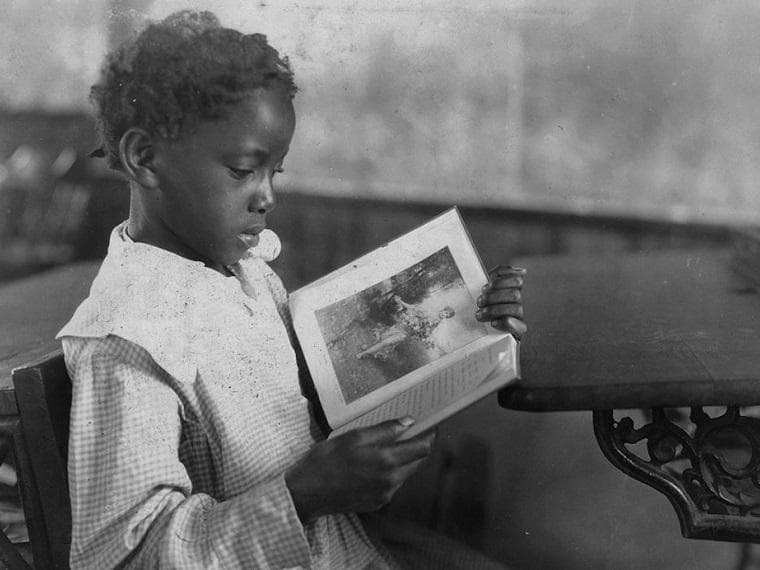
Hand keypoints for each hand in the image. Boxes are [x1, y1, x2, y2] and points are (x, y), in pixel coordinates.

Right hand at [285, 418, 434, 522]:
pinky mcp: (376, 503)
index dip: (429, 435)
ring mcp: (384, 494)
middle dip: (417, 447)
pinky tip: (374, 465)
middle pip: (417, 462)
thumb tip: (408, 422)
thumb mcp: (354, 437)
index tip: (431, 426)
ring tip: (387, 448)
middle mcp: (391, 481)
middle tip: (410, 433)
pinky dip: (390, 473)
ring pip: (405, 474)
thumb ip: (384, 430)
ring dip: (403, 461)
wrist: (305, 492)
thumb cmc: (326, 460)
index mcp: (387, 461)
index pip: (422, 448)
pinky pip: (392, 485)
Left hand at [476, 265, 526, 339]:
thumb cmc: (484, 306)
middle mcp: (518, 302)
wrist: (479, 332)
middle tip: (479, 302)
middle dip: (494, 296)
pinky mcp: (518, 331)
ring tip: (480, 314)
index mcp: (513, 289)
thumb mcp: (488, 288)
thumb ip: (500, 274)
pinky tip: (494, 323)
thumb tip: (522, 270)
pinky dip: (506, 323)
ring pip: (516, 308)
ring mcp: (520, 317)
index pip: (517, 280)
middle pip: (515, 294)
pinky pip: (521, 327)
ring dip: (495, 310)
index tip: (486, 287)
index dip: (501, 282)